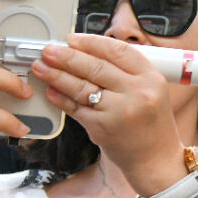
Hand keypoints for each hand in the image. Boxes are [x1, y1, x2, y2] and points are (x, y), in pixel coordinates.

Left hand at [31, 33, 183, 186]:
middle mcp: (137, 92)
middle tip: (49, 50)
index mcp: (151, 78)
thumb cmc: (151, 124)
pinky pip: (75, 108)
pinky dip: (60, 98)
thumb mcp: (151, 91)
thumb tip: (87, 54)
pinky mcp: (102, 127)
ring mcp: (119, 111)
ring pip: (82, 86)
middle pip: (96, 67)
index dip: (92, 42)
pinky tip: (50, 90)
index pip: (118, 51)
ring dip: (57, 75)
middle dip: (68, 56)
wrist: (156, 159)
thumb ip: (125, 73)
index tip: (73, 38)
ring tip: (41, 67)